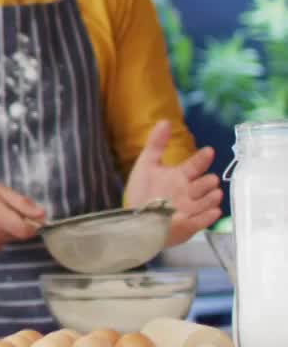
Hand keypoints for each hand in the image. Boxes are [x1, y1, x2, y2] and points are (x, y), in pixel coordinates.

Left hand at [125, 120, 223, 245]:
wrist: (134, 219)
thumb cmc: (141, 192)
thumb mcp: (146, 164)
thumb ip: (156, 143)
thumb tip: (165, 121)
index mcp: (180, 176)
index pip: (196, 164)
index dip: (202, 158)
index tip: (208, 151)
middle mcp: (189, 191)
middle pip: (206, 183)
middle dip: (209, 181)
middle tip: (209, 179)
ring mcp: (191, 208)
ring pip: (209, 200)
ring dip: (211, 197)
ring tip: (213, 192)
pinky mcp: (190, 225)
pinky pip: (204, 220)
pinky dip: (208, 216)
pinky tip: (213, 210)